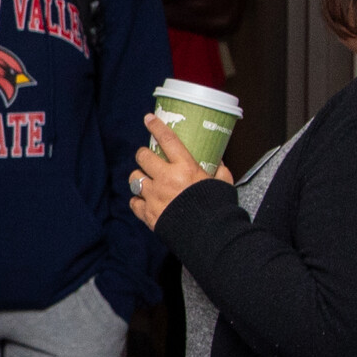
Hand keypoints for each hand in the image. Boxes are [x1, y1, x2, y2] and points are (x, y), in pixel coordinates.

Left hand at [128, 112, 232, 231]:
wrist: (209, 237)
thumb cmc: (218, 209)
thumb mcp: (223, 184)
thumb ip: (219, 171)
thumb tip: (218, 161)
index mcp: (185, 168)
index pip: (167, 140)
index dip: (156, 126)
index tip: (149, 119)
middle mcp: (166, 179)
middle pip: (142, 157)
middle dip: (143, 155)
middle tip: (148, 158)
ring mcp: (154, 196)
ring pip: (134, 178)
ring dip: (139, 177)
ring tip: (145, 180)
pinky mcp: (148, 214)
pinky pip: (133, 202)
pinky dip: (137, 200)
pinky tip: (144, 200)